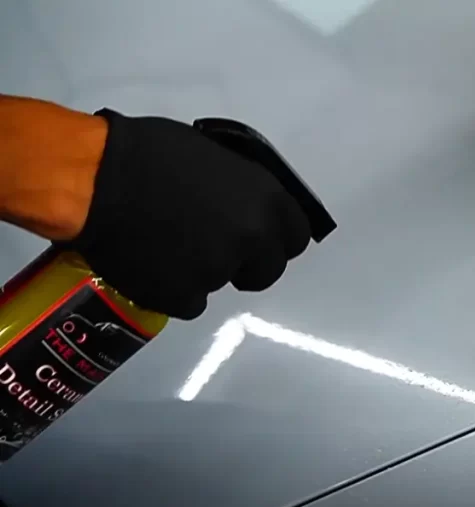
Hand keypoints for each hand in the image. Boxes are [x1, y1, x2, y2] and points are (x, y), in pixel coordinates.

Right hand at [61, 109, 311, 319]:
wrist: (94, 181)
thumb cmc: (149, 153)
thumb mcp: (214, 158)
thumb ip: (240, 189)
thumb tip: (242, 204)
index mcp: (266, 201)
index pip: (296, 236)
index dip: (276, 238)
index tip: (259, 238)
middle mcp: (252, 239)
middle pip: (268, 269)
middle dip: (247, 263)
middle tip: (214, 249)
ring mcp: (219, 272)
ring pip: (223, 282)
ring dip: (204, 271)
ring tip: (169, 246)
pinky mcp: (183, 297)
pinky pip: (189, 301)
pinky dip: (174, 289)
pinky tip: (152, 264)